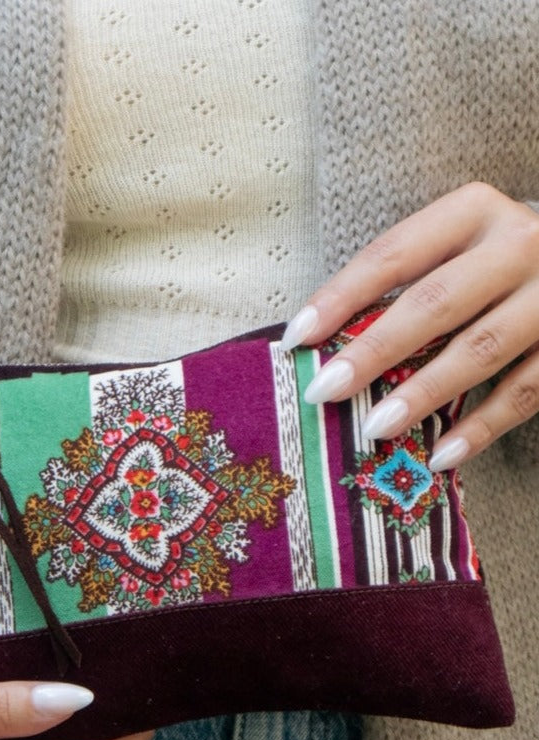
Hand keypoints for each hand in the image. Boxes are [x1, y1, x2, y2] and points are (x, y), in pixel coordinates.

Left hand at [281, 182, 538, 469]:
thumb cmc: (493, 262)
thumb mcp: (456, 249)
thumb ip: (406, 284)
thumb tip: (326, 346)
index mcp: (474, 211)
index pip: (393, 254)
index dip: (341, 296)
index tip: (297, 337)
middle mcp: (517, 244)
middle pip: (435, 303)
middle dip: (374, 351)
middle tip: (326, 391)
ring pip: (480, 350)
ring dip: (423, 393)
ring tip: (375, 427)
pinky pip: (525, 393)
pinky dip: (481, 428)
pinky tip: (441, 455)